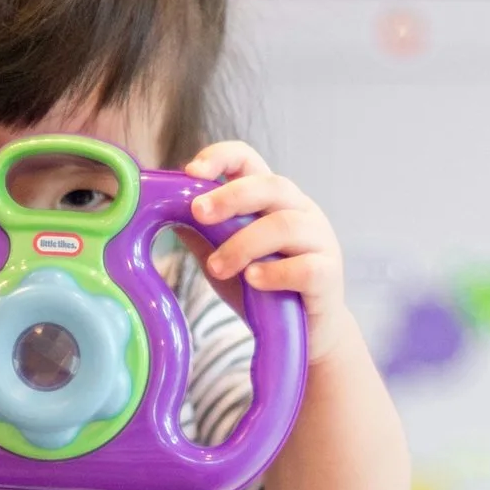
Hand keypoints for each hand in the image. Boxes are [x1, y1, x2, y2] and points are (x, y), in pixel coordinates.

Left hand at [185, 142, 353, 364]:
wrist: (305, 333)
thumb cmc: (262, 288)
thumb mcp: (223, 257)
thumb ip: (201, 234)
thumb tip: (161, 212)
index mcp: (271, 199)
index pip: (249, 160)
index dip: (221, 157)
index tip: (191, 171)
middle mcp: (300, 211)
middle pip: (271, 185)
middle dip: (230, 196)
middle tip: (198, 213)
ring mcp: (320, 240)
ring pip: (285, 225)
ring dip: (243, 244)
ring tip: (217, 267)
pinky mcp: (329, 274)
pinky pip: (305, 267)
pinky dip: (274, 273)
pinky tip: (253, 281)